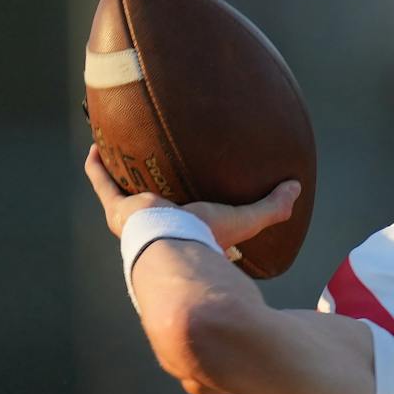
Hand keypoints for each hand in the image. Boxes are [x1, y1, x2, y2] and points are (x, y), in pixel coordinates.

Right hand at [83, 144, 299, 249]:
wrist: (174, 246)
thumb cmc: (210, 237)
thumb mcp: (247, 219)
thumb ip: (274, 207)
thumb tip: (296, 188)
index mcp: (190, 235)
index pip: (193, 222)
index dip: (196, 211)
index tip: (198, 195)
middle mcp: (161, 230)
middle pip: (157, 207)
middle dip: (154, 190)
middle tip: (156, 166)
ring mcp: (137, 220)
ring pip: (126, 193)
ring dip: (124, 175)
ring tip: (123, 153)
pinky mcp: (119, 209)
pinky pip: (103, 183)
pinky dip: (98, 167)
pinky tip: (97, 147)